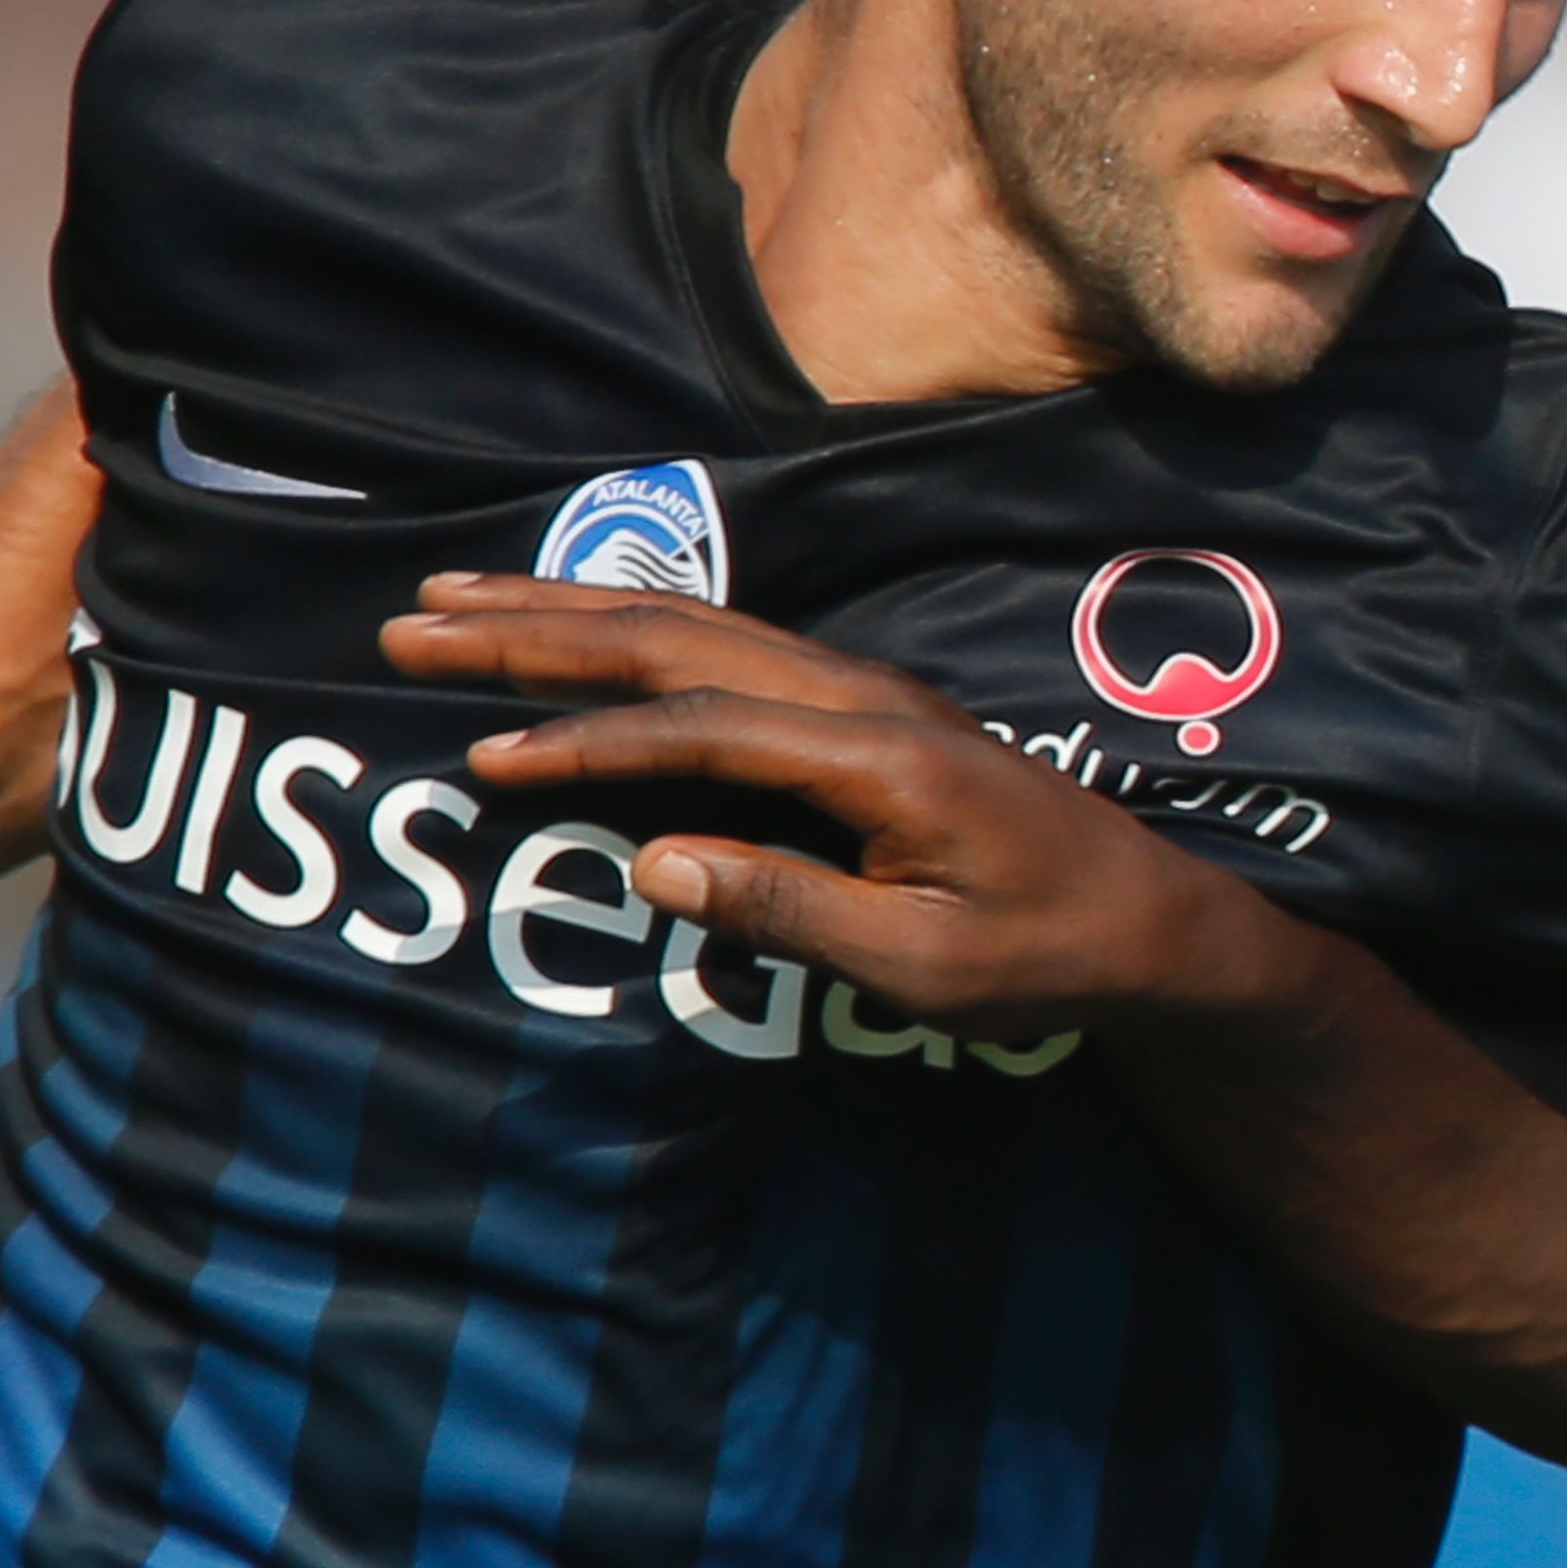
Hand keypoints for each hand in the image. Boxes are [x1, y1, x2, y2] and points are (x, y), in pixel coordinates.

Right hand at [384, 576, 1304, 1036]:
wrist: (1154, 924)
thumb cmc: (1049, 957)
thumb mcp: (926, 967)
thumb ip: (792, 910)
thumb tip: (655, 862)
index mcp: (880, 755)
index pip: (704, 725)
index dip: (591, 742)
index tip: (487, 755)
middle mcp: (866, 698)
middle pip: (679, 637)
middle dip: (540, 629)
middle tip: (412, 620)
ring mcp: (863, 692)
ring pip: (695, 623)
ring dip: (571, 611)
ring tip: (456, 600)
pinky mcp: (859, 709)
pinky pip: (724, 643)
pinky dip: (631, 626)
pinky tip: (573, 625)